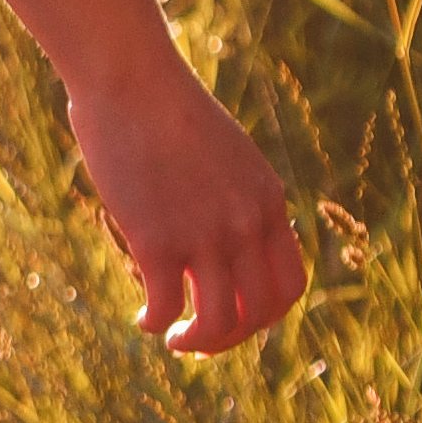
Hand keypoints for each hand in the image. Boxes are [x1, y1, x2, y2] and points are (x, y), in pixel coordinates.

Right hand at [65, 66, 307, 354]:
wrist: (132, 80)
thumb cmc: (165, 107)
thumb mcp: (223, 154)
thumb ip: (232, 194)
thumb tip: (214, 224)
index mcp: (269, 203)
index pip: (289, 286)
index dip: (266, 315)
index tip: (237, 317)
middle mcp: (247, 226)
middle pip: (261, 313)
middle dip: (233, 338)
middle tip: (200, 339)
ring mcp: (205, 235)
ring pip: (219, 322)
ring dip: (197, 342)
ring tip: (173, 340)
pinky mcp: (157, 239)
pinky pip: (166, 305)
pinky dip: (155, 323)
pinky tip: (142, 319)